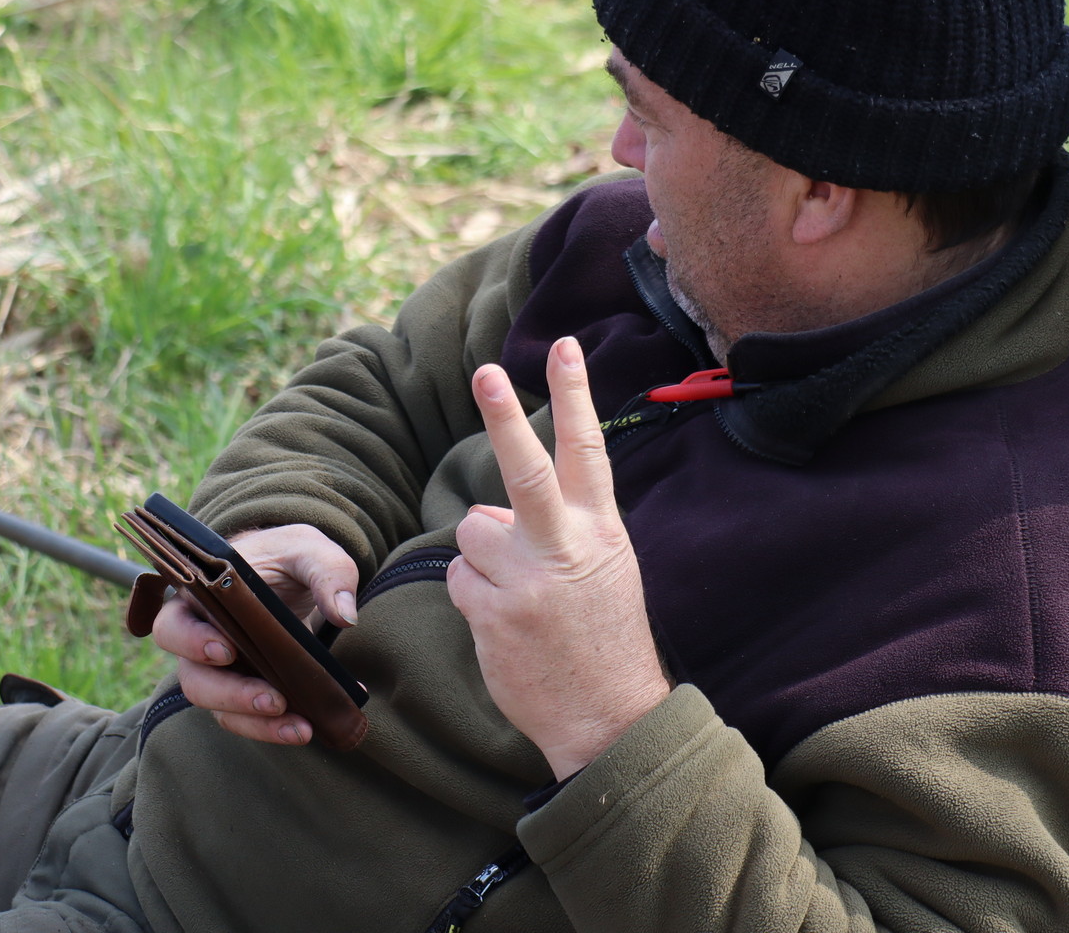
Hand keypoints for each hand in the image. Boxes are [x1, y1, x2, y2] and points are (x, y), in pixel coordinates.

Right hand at [149, 523, 359, 744]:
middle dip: (231, 694)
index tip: (227, 651)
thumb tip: (344, 614)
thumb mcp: (310, 550)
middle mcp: (200, 639)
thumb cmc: (289, 556)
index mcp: (200, 597)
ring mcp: (221, 670)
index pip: (174, 625)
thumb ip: (328, 572)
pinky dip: (274, 729)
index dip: (191, 642)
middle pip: (193, 678)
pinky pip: (247, 720)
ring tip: (299, 728)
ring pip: (219, 708)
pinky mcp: (245, 690)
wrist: (295, 575)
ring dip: (257, 723)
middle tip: (274, 699)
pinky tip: (307, 727)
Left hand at [448, 337, 670, 779]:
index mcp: (601, 532)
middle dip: (503, 416)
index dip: (574, 396)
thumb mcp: (606, 569)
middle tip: (485, 370)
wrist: (609, 719)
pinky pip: (458, 578)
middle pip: (524, 470)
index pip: (586, 451)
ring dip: (481, 556)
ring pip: (473, 531)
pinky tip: (502, 623)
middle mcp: (565, 550)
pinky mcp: (492, 616)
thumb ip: (558, 529)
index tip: (565, 348)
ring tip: (515, 594)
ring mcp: (527, 584)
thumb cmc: (603, 637)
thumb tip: (492, 512)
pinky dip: (470, 594)